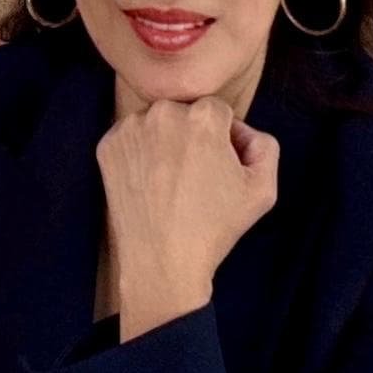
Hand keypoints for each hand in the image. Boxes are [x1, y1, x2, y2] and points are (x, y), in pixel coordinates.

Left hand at [95, 96, 279, 290]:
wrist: (162, 261)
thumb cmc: (214, 227)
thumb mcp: (263, 189)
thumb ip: (264, 146)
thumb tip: (242, 132)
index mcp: (203, 115)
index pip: (218, 111)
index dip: (223, 138)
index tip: (219, 168)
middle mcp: (163, 112)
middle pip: (185, 113)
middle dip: (193, 137)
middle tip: (195, 178)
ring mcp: (130, 129)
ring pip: (156, 124)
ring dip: (164, 143)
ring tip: (170, 183)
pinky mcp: (107, 147)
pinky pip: (131, 139)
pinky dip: (140, 155)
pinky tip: (150, 185)